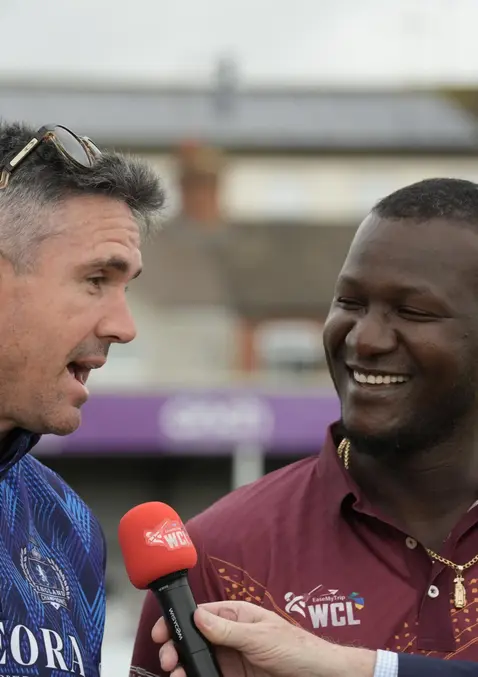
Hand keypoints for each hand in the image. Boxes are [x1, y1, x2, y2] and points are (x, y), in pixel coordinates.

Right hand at [152, 600, 375, 676]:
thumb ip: (227, 629)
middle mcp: (231, 635)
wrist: (317, 675)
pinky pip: (211, 676)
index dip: (179, 621)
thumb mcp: (259, 636)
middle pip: (195, 638)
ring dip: (184, 667)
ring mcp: (232, 658)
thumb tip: (198, 616)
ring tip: (176, 675)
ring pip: (200, 660)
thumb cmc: (295, 648)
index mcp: (237, 615)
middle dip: (177, 647)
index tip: (162, 632)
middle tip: (168, 660)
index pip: (201, 613)